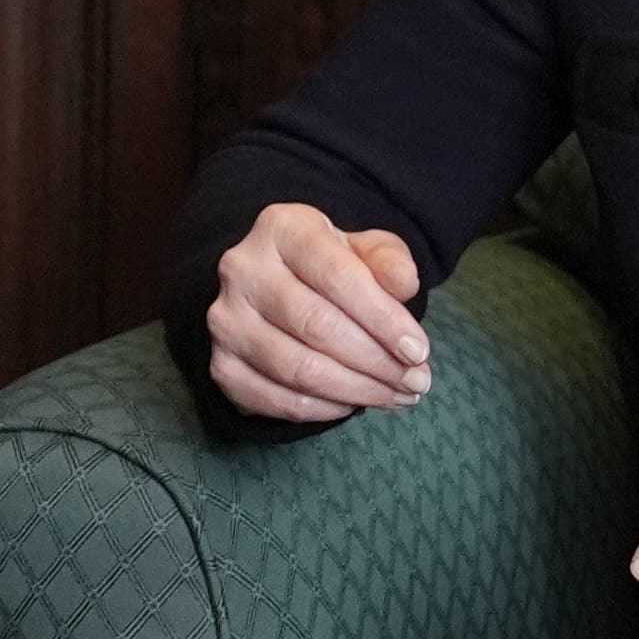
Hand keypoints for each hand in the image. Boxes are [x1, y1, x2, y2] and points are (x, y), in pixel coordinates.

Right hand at [204, 201, 430, 423]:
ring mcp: (224, 320)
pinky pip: (274, 398)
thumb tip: (405, 284)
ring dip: (356, 390)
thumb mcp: (364, 250)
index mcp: (281, 228)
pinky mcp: (220, 364)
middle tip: (416, 382)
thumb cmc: (329, 267)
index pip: (338, 276)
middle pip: (317, 326)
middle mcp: (241, 270)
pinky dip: (320, 410)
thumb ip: (389, 261)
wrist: (275, 284)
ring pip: (297, 368)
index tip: (419, 351)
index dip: (384, 319)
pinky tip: (352, 404)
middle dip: (377, 362)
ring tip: (395, 397)